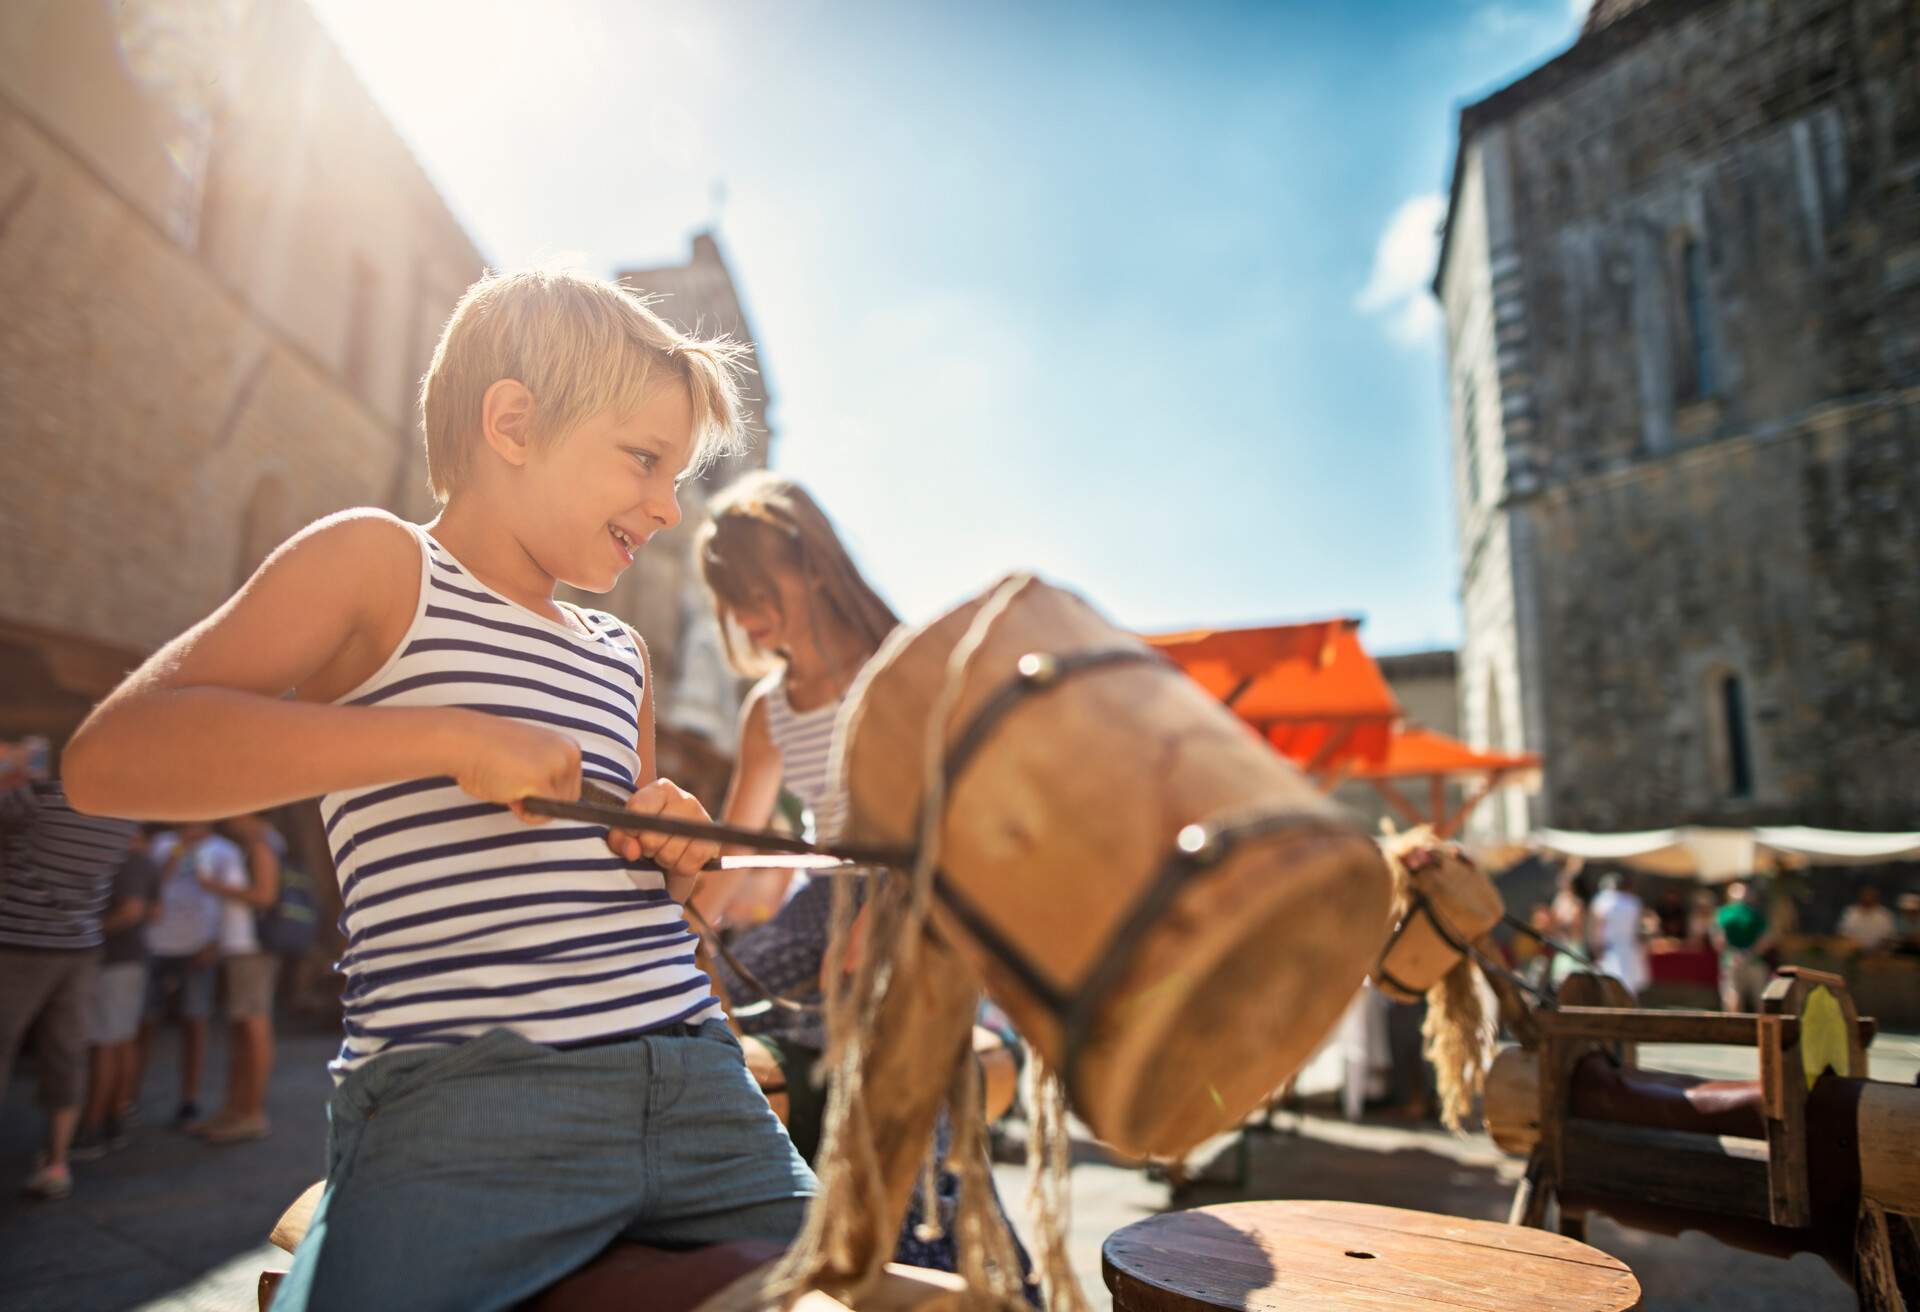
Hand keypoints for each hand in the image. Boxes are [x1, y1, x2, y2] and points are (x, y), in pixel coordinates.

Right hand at [447, 711, 581, 820]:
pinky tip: (509, 795)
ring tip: (509, 785)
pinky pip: (542, 814)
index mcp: (568, 746)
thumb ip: (549, 778)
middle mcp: (568, 753)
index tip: (523, 779)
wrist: (463, 742)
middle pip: (568, 800)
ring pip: (556, 809)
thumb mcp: (531, 761)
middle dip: (540, 801)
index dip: (546, 793)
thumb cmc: (489, 752)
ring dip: (531, 807)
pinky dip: (524, 814)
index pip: (571, 787)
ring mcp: (557, 766)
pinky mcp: (541, 781)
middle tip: (513, 784)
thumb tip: (556, 807)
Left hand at [607, 778, 718, 900]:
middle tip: (650, 846)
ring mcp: (702, 820)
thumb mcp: (626, 832)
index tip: (631, 836)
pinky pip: (687, 865)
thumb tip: (632, 851)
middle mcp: (685, 800)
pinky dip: (679, 869)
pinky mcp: (712, 843)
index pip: (638, 810)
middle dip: (646, 848)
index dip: (629, 830)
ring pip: (669, 854)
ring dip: (662, 860)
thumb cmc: (647, 834)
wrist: (676, 848)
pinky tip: (679, 860)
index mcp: (661, 790)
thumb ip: (621, 839)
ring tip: (664, 852)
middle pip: (652, 836)